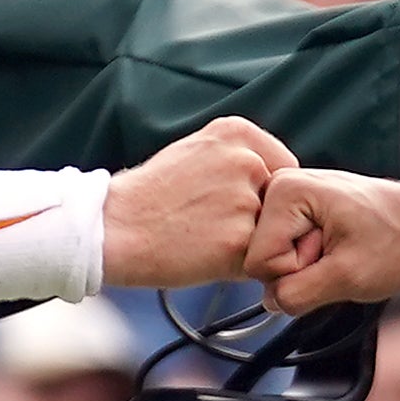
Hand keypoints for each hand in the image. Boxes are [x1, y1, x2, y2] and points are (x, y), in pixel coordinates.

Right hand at [102, 115, 290, 288]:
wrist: (114, 227)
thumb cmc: (150, 195)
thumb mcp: (195, 150)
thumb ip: (238, 158)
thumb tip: (276, 181)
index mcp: (237, 134)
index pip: (285, 168)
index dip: (266, 195)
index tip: (242, 206)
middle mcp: (246, 161)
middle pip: (280, 202)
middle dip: (261, 219)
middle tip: (217, 226)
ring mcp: (244, 201)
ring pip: (272, 233)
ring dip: (251, 244)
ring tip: (207, 240)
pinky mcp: (238, 241)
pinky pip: (260, 261)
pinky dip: (240, 267)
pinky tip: (206, 257)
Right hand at [250, 167, 399, 311]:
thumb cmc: (396, 240)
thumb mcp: (348, 277)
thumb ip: (298, 294)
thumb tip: (270, 301)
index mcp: (287, 191)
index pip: (259, 262)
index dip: (296, 272)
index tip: (330, 253)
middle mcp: (279, 186)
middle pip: (261, 257)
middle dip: (300, 266)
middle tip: (336, 250)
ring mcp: (286, 196)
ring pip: (272, 256)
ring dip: (306, 262)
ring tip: (337, 245)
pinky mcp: (294, 209)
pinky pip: (284, 249)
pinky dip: (309, 255)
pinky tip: (332, 243)